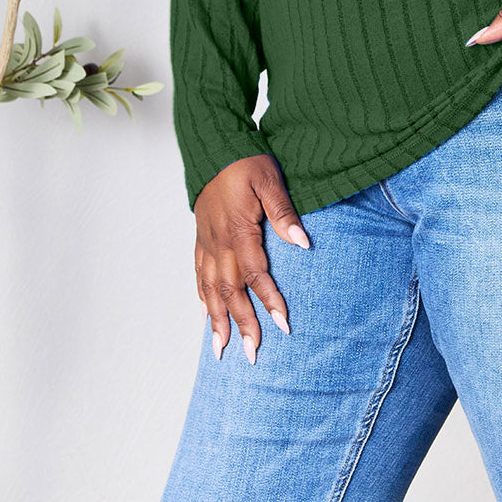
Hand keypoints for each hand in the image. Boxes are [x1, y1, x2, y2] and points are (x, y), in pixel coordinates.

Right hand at [193, 153, 311, 365]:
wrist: (214, 147)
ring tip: (221, 350)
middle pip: (231, 291)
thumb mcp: (270, 180)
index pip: (256, 274)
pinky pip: (198, 274)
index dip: (269, 300)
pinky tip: (206, 316)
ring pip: (210, 289)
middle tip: (252, 354)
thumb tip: (303, 243)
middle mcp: (220, 242)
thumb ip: (284, 213)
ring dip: (217, 321)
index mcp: (239, 230)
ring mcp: (207, 242)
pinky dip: (202, 298)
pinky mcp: (201, 238)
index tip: (283, 325)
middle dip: (242, 324)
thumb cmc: (246, 162)